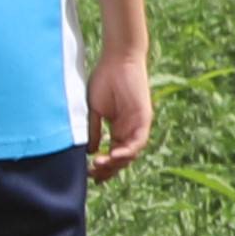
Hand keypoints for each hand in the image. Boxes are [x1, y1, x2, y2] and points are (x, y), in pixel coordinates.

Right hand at [84, 39, 157, 181]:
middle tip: (93, 175)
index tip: (89, 176)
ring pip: (131, 154)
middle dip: (108, 170)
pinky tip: (113, 156)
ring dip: (116, 163)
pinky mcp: (145, 118)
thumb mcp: (93, 110)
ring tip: (99, 166)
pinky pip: (138, 141)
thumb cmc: (104, 79)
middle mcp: (129, 129)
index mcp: (118, 128)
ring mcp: (138, 125)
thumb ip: (93, 130)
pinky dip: (127, 151)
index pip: (112, 154)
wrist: (117, 59)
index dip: (102, 168)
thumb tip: (90, 151)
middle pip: (122, 158)